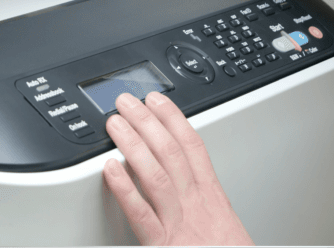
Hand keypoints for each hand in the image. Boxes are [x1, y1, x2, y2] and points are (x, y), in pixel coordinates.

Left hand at [103, 92, 253, 245]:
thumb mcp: (224, 225)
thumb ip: (203, 200)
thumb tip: (186, 178)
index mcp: (212, 199)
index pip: (193, 146)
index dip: (173, 118)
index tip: (157, 99)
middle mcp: (197, 206)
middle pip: (171, 152)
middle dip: (148, 121)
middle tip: (126, 101)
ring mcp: (180, 225)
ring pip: (156, 174)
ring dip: (133, 143)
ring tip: (115, 123)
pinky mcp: (163, 247)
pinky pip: (141, 214)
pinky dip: (124, 189)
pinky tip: (109, 169)